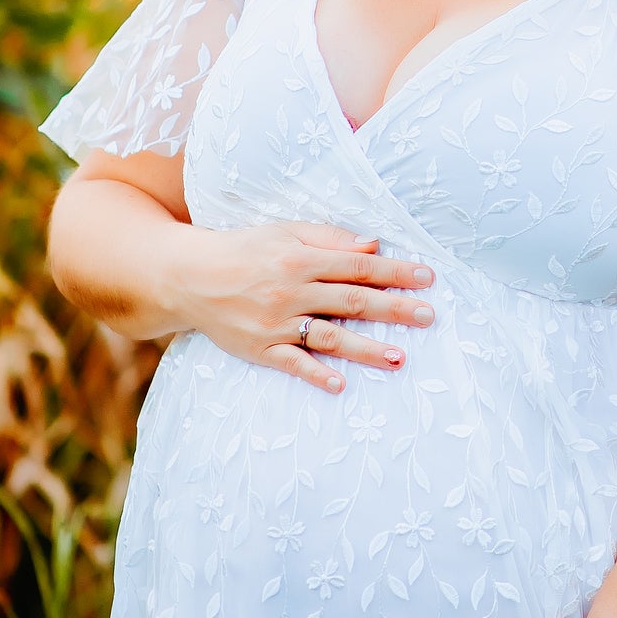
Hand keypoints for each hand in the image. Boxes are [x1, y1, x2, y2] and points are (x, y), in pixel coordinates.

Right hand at [166, 220, 434, 392]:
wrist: (190, 275)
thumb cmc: (245, 249)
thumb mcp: (286, 232)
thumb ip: (330, 238)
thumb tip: (373, 246)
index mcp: (300, 257)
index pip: (357, 266)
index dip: (394, 272)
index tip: (427, 278)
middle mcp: (290, 290)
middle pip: (350, 301)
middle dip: (392, 308)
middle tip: (427, 317)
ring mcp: (275, 323)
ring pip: (328, 336)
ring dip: (365, 348)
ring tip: (399, 357)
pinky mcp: (259, 348)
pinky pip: (291, 364)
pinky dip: (315, 374)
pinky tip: (340, 385)